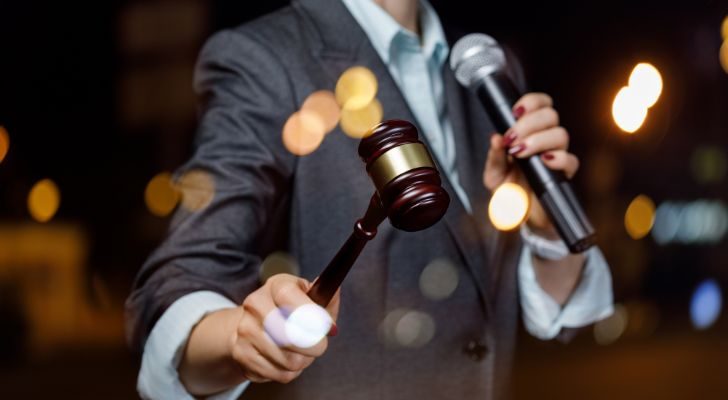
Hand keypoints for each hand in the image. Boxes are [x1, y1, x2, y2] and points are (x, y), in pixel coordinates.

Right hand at [231, 274, 339, 383]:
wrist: (251, 327)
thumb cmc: (288, 312)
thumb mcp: (309, 299)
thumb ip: (326, 297)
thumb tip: (334, 290)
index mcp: (275, 286)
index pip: (291, 297)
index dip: (314, 316)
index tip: (327, 327)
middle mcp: (255, 305)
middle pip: (292, 336)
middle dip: (315, 346)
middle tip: (319, 344)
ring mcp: (246, 331)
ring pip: (290, 360)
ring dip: (303, 360)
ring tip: (300, 352)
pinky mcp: (243, 355)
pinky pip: (280, 373)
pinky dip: (290, 371)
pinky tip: (285, 359)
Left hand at [483, 92, 579, 234]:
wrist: (519, 216)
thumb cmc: (508, 190)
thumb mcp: (493, 173)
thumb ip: (494, 155)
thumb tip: (495, 137)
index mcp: (530, 132)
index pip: (540, 104)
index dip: (531, 102)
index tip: (515, 112)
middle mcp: (546, 140)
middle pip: (551, 115)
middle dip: (529, 123)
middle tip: (513, 139)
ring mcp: (557, 155)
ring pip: (561, 134)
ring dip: (539, 140)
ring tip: (520, 153)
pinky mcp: (564, 174)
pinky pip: (571, 160)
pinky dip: (558, 158)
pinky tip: (543, 161)